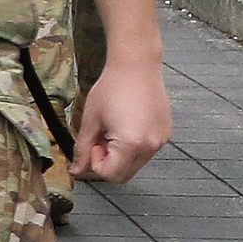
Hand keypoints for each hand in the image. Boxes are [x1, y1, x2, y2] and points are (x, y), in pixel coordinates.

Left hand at [73, 58, 170, 184]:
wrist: (136, 66)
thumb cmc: (113, 87)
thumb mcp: (91, 120)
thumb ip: (82, 148)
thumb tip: (77, 170)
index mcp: (131, 144)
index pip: (110, 175)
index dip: (96, 163)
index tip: (93, 144)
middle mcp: (151, 145)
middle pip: (124, 175)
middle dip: (108, 162)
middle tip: (101, 139)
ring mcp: (161, 140)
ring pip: (135, 164)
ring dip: (120, 155)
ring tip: (113, 129)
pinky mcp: (165, 133)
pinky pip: (146, 152)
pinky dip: (133, 147)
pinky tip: (125, 125)